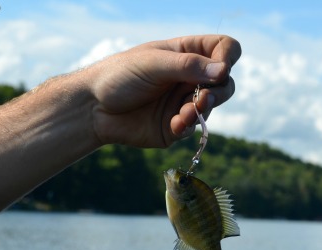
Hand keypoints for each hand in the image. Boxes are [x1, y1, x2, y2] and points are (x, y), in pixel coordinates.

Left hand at [87, 35, 240, 147]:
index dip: (227, 58)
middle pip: (225, 82)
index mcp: (187, 53)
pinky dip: (188, 126)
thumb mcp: (153, 64)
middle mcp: (190, 77)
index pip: (223, 49)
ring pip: (212, 106)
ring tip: (184, 115)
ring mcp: (184, 102)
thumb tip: (223, 71)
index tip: (219, 69)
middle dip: (218, 91)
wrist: (94, 108)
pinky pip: (195, 128)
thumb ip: (187, 66)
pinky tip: (174, 125)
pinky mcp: (177, 126)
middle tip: (202, 98)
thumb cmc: (119, 76)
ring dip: (202, 110)